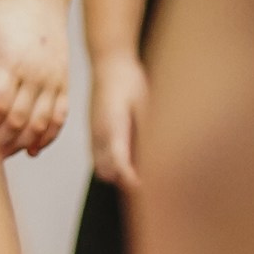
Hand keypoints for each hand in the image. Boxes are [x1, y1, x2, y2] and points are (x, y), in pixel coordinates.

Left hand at [0, 0, 69, 159]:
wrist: (40, 1)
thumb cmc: (4, 18)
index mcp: (10, 62)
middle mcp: (35, 74)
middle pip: (18, 120)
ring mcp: (52, 81)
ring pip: (40, 124)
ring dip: (20, 144)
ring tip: (2, 154)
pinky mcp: (63, 84)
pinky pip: (59, 118)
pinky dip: (47, 138)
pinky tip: (32, 149)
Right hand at [88, 49, 147, 189]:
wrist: (109, 65)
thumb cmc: (129, 81)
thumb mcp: (146, 104)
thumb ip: (149, 132)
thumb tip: (160, 156)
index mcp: (112, 127)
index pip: (119, 164)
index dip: (133, 180)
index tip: (148, 188)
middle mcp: (99, 135)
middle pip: (108, 174)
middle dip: (126, 182)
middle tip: (151, 183)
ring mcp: (94, 136)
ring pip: (102, 170)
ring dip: (119, 176)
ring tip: (142, 172)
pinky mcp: (93, 135)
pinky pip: (99, 160)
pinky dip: (113, 166)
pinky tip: (132, 159)